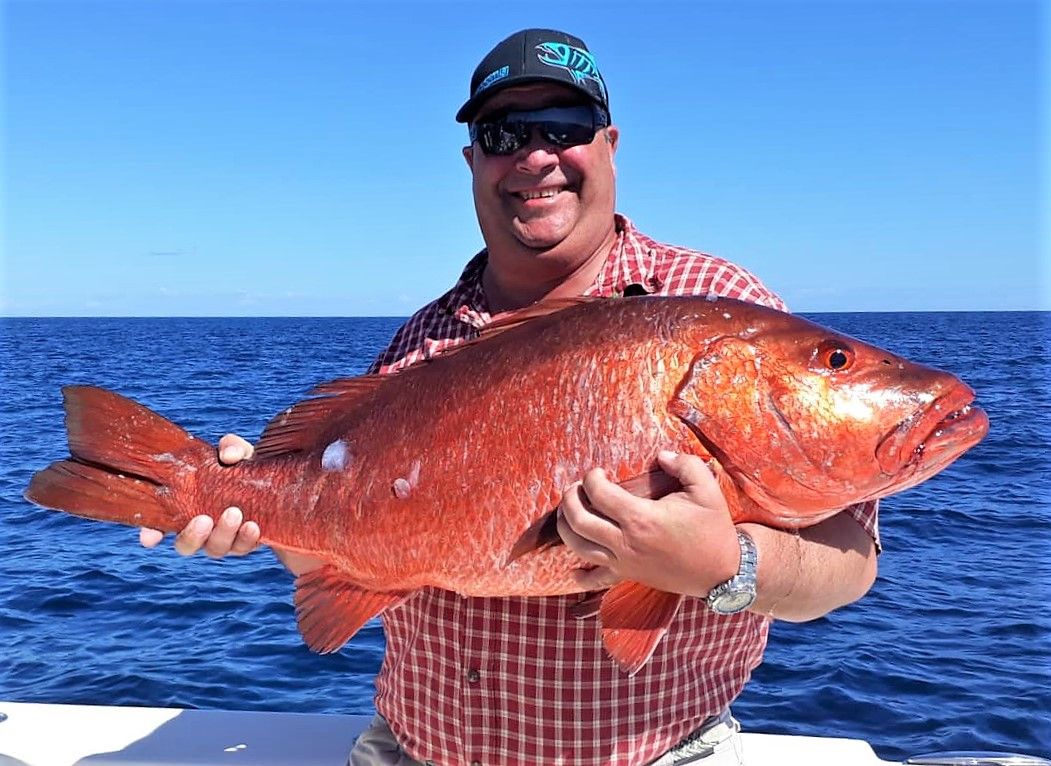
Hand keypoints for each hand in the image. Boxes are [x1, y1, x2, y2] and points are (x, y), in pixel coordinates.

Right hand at [139, 433, 259, 556]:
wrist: (278, 483)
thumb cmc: (247, 467)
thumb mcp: (239, 452)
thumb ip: (231, 446)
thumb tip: (228, 456)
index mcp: (187, 506)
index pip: (159, 525)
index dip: (150, 534)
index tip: (149, 538)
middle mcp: (201, 529)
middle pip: (186, 545)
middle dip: (192, 536)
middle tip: (204, 519)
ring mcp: (223, 539)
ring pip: (215, 549)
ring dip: (223, 534)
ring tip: (235, 513)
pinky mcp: (246, 543)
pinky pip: (243, 548)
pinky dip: (247, 539)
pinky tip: (254, 526)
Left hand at [557, 451, 739, 595]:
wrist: (722, 571)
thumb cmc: (713, 529)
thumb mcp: (706, 488)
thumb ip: (684, 463)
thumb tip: (661, 455)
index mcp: (642, 518)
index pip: (599, 494)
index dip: (591, 478)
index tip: (597, 472)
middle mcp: (626, 543)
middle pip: (579, 521)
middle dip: (569, 500)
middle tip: (574, 488)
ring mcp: (624, 563)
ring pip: (579, 548)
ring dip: (566, 528)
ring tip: (567, 512)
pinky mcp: (628, 577)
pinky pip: (595, 581)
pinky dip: (580, 576)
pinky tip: (573, 567)